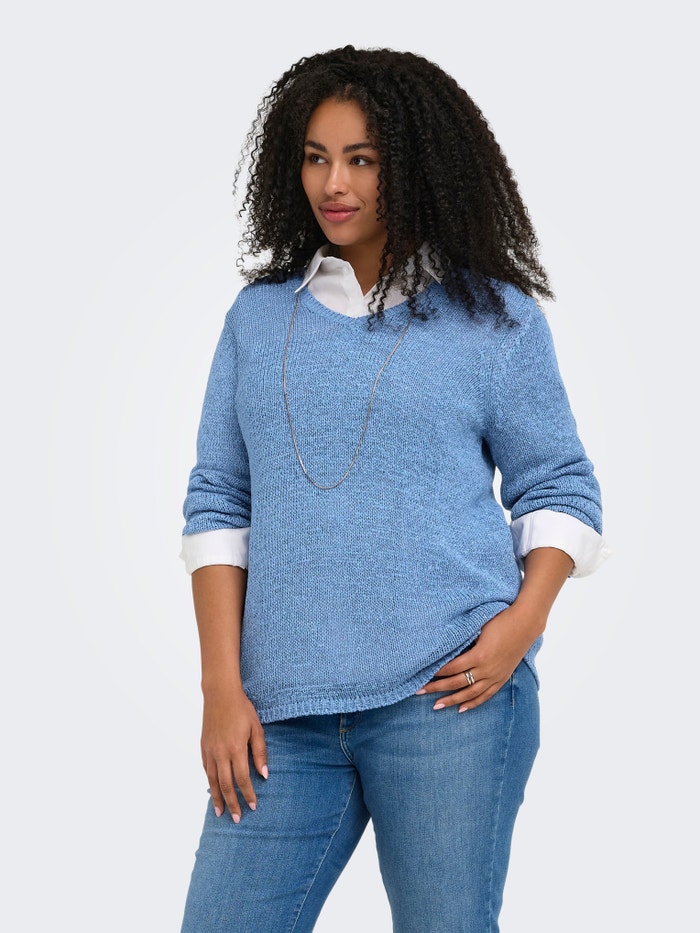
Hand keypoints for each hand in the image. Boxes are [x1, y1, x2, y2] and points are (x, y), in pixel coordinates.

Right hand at [200, 685, 267, 821]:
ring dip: (217, 798)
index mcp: (236, 749)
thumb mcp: (256, 728)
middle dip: (232, 803)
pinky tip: (213, 789)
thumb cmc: (242, 709)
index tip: (253, 806)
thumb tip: (264, 775)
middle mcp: (220, 753)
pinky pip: (206, 768)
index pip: (242, 779)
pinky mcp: (203, 746)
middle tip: (237, 819)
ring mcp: (210, 750)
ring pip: (212, 780)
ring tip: (220, 812)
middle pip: (225, 785)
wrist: (220, 694)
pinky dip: (209, 781)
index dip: (248, 794)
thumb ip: (260, 752)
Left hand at [416, 606, 538, 711]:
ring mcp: (495, 676)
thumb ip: (463, 638)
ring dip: (452, 700)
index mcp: (479, 655)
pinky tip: (461, 709)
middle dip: (437, 688)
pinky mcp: (502, 678)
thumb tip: (444, 645)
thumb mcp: (479, 626)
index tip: (422, 675)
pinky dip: (473, 703)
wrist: (525, 624)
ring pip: (470, 693)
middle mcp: (486, 669)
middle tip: (419, 691)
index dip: (436, 672)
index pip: (452, 668)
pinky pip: (486, 695)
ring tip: (436, 706)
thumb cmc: (500, 620)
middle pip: (457, 683)